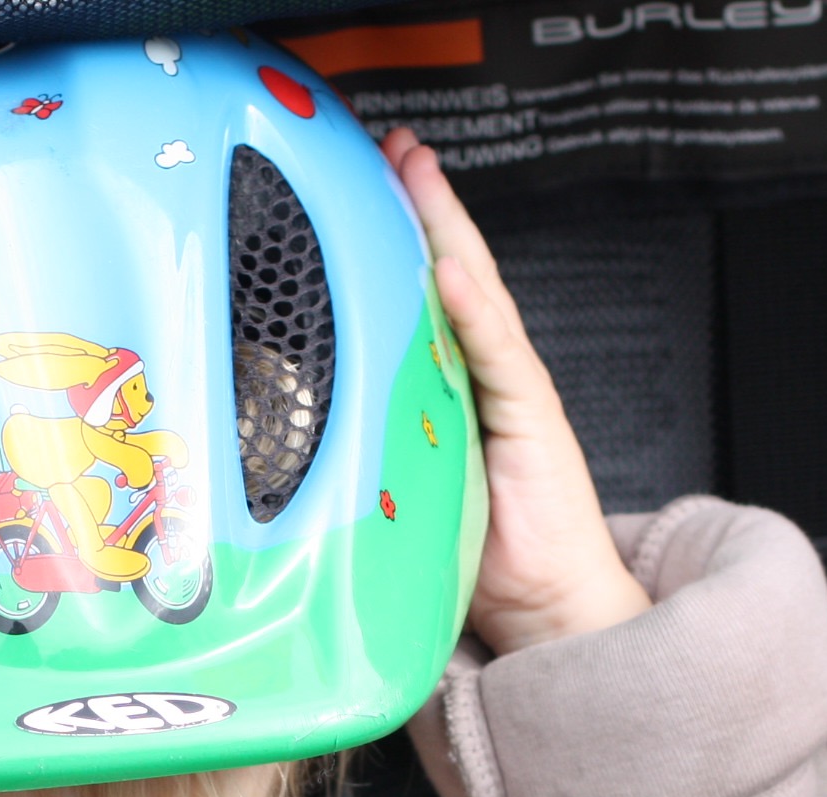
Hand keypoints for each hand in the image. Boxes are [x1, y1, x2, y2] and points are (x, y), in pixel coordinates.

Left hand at [384, 128, 648, 657]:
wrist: (548, 619)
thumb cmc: (478, 571)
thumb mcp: (395, 501)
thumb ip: (359, 460)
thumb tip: (277, 453)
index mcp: (448, 394)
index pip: (417, 300)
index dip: (392, 241)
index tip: (356, 187)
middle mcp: (482, 383)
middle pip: (449, 276)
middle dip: (421, 205)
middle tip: (390, 147)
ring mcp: (512, 395)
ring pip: (474, 296)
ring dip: (446, 228)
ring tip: (418, 173)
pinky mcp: (535, 420)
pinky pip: (498, 354)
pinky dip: (474, 307)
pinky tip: (451, 265)